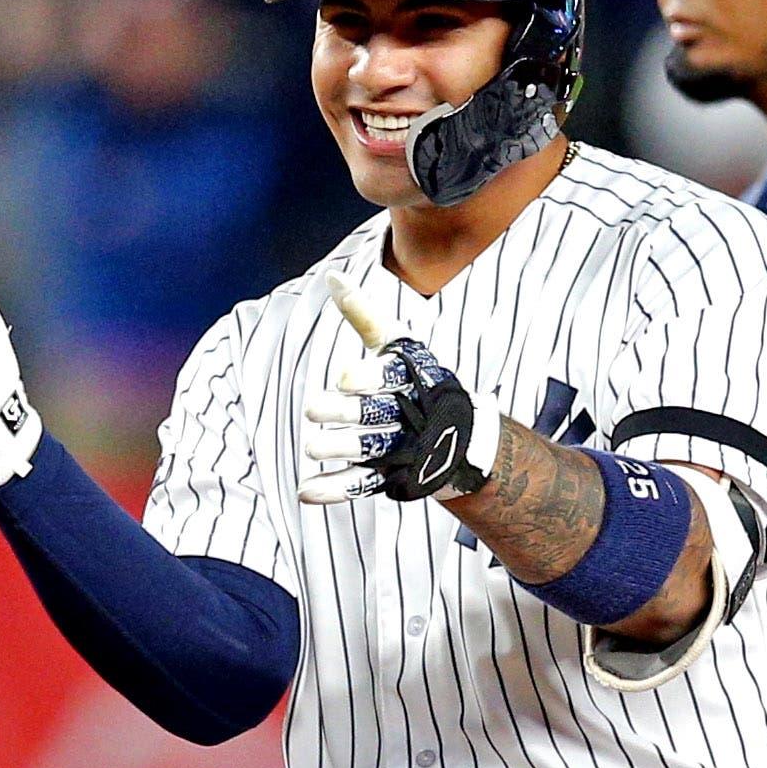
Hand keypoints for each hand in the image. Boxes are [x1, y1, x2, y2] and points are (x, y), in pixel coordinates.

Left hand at [300, 273, 501, 504]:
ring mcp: (401, 448)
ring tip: (311, 448)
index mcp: (409, 378)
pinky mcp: (394, 476)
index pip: (388, 378)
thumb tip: (331, 277)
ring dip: (340, 449)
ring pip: (370, 448)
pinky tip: (306, 490)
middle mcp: (407, 413)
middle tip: (313, 410)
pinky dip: (335, 488)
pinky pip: (363, 484)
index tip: (343, 379)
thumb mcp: (397, 343)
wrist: (461, 434)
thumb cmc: (418, 379)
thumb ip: (364, 315)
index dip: (366, 379)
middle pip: (375, 414)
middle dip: (346, 413)